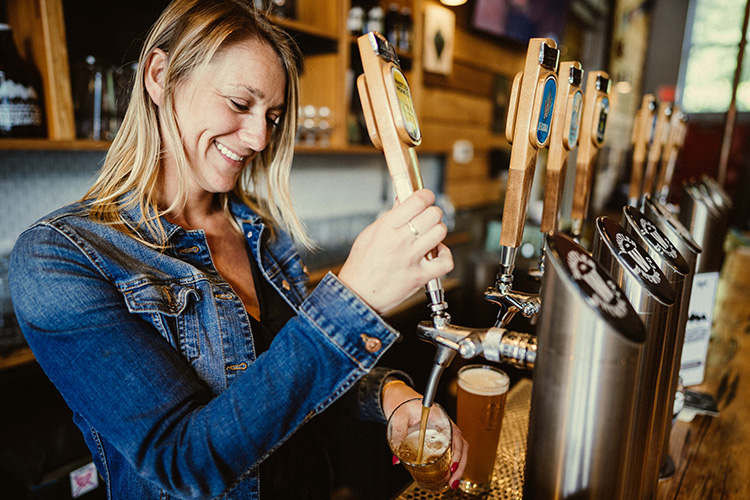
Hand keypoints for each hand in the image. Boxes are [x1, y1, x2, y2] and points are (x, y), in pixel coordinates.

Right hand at [338, 189, 452, 313]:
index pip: (417, 201)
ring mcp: (411, 259)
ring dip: (438, 231)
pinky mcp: (420, 277)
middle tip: (427, 217)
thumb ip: (389, 217)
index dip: (426, 196)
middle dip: (432, 212)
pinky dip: (445, 256)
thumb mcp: (369, 234)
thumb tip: (403, 200)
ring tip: (430, 235)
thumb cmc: (361, 267)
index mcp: (386, 228)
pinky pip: (445, 262)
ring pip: (440, 233)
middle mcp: (400, 241)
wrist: (358, 295)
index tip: (426, 197)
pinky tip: (436, 253)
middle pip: (433, 214)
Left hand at [384, 383, 467, 489]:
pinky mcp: (439, 438)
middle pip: (461, 445)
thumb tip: (397, 457)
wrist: (399, 397)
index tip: (452, 465)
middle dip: (461, 465)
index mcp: (439, 417)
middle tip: (453, 480)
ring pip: (459, 449)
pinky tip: (449, 474)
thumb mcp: (398, 417)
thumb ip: (398, 435)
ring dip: (459, 466)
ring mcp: (444, 432)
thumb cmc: (402, 403)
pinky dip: (452, 463)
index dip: (457, 451)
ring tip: (452, 481)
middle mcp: (445, 425)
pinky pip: (451, 450)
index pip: (455, 434)